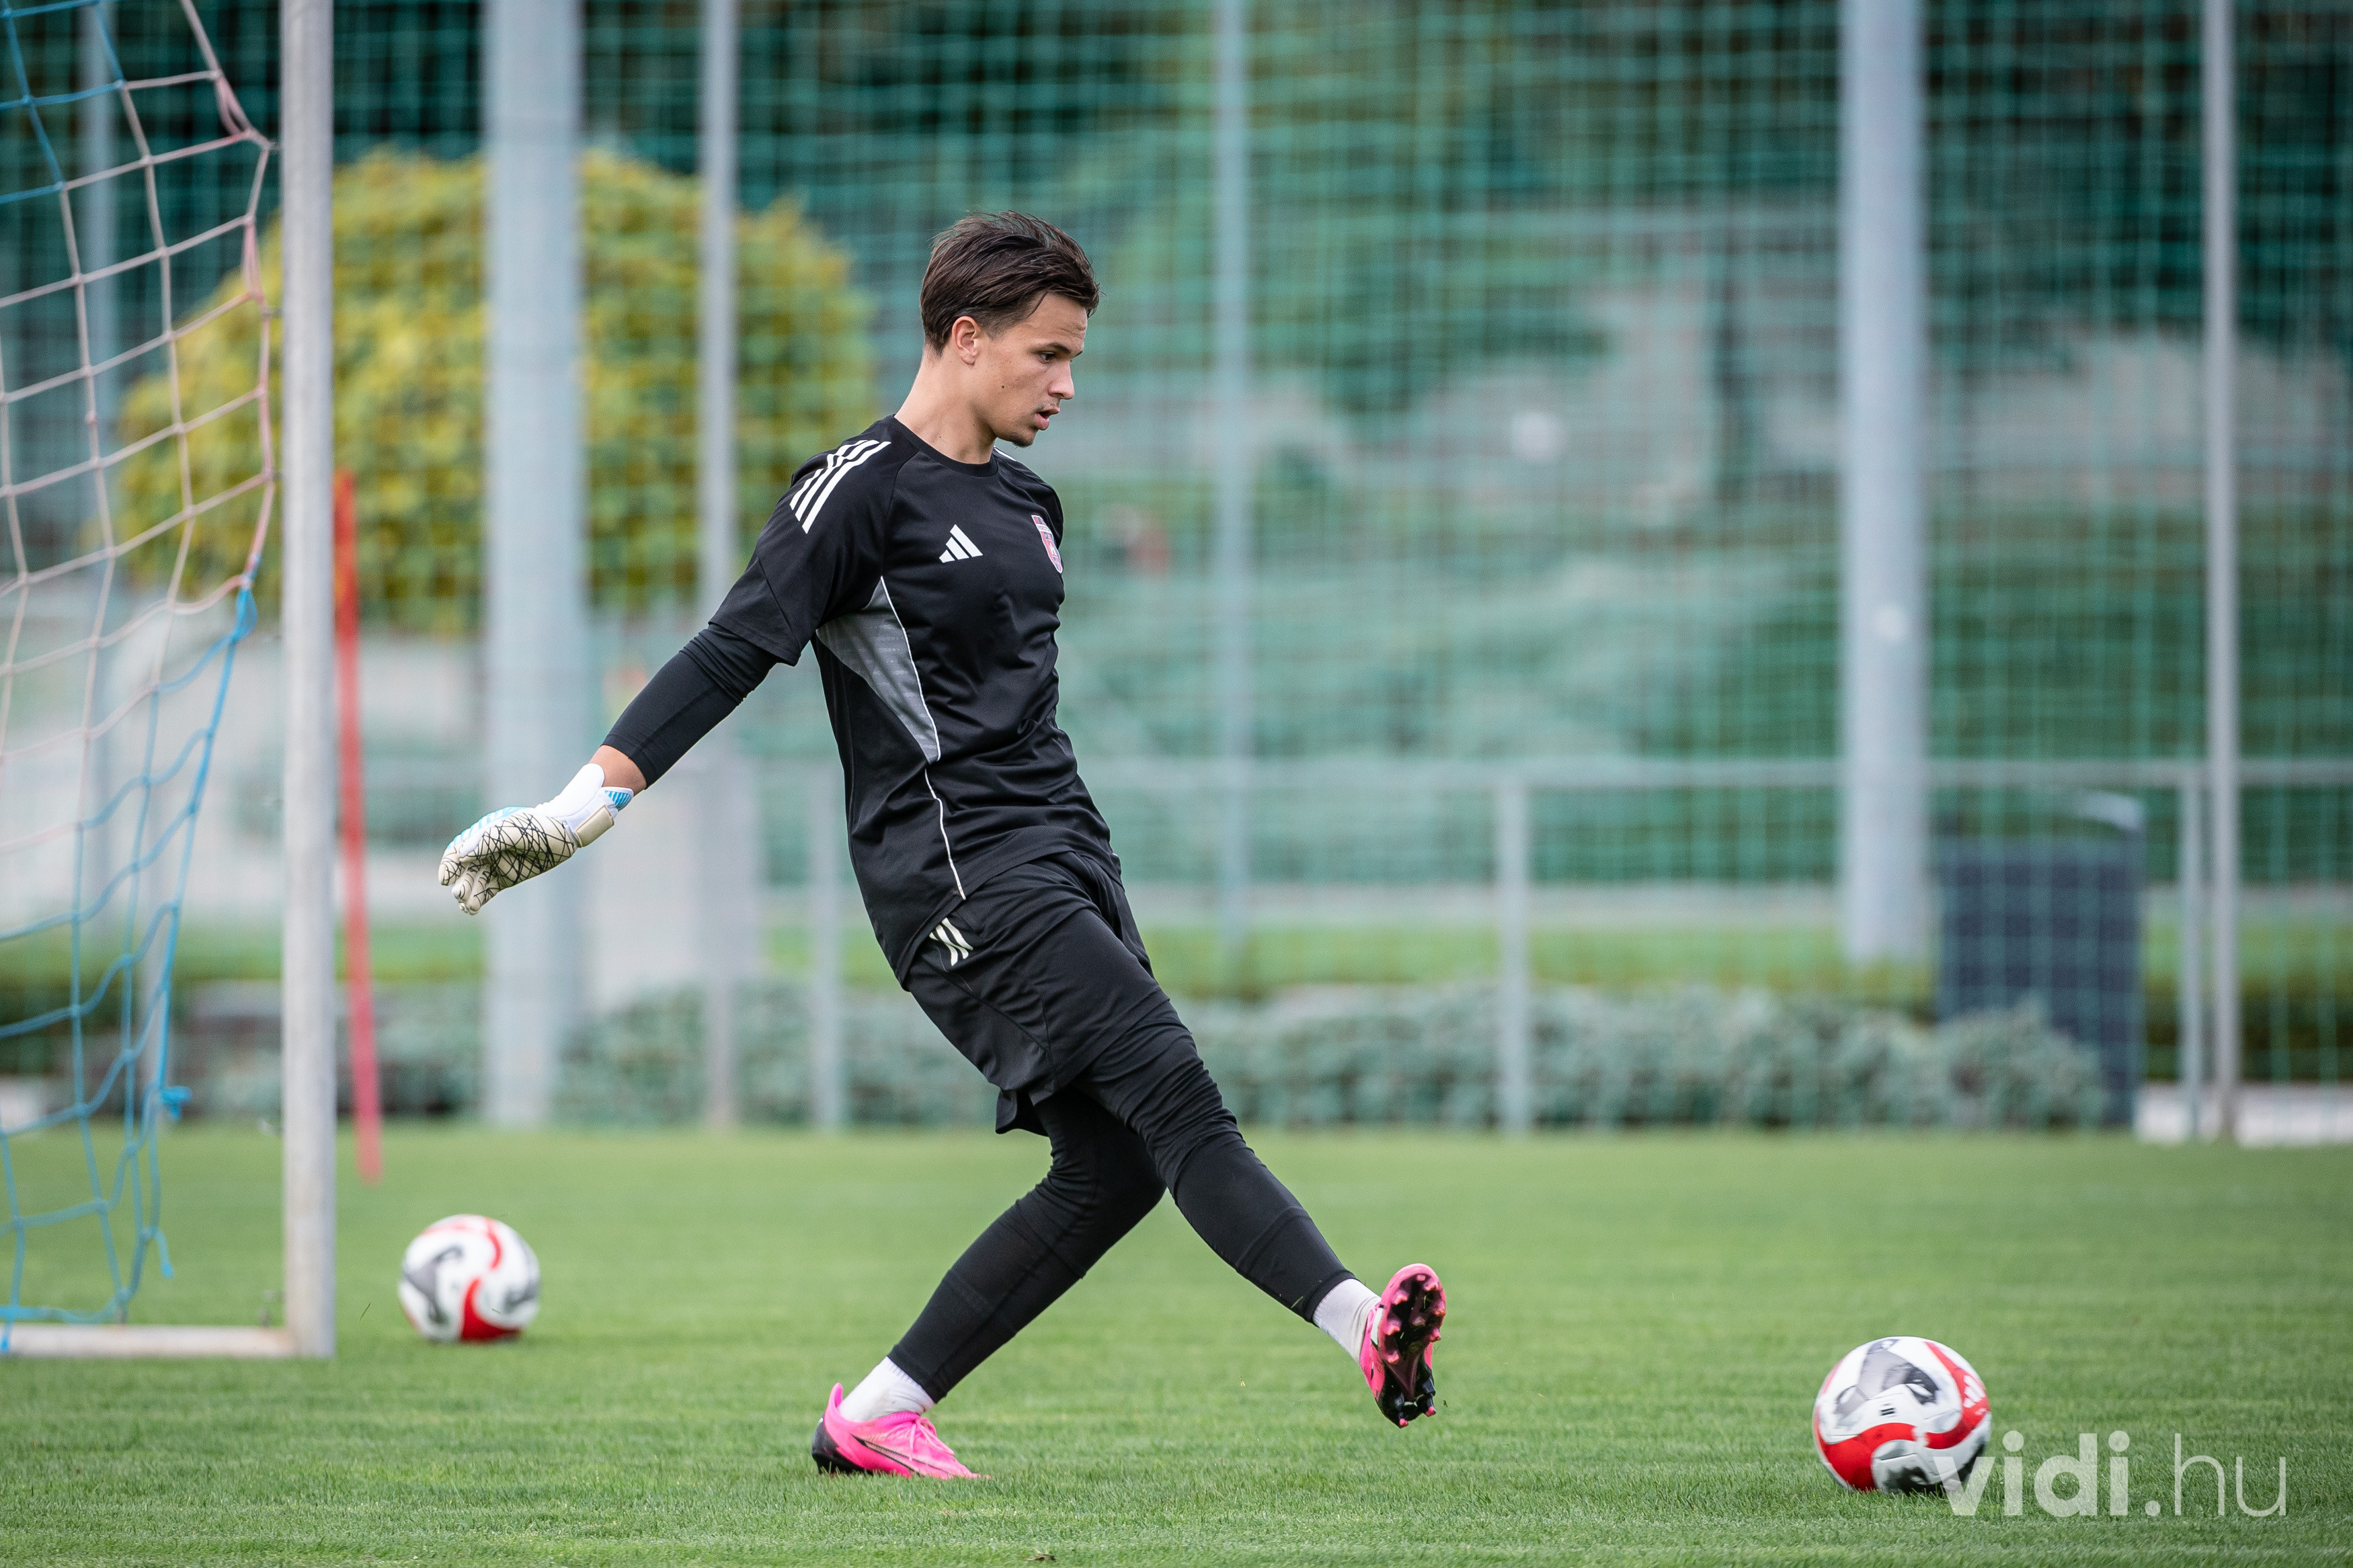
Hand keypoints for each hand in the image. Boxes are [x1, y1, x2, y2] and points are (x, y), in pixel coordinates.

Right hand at [438, 763, 631, 914]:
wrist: (561, 835)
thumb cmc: (535, 826)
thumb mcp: (512, 829)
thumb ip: (489, 840)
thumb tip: (463, 854)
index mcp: (481, 836)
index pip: (457, 851)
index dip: (448, 865)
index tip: (446, 878)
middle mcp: (484, 852)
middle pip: (464, 871)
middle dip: (460, 883)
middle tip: (459, 893)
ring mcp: (494, 866)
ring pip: (474, 883)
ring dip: (468, 895)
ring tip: (467, 906)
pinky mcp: (505, 879)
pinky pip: (486, 891)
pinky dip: (478, 900)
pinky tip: (472, 909)